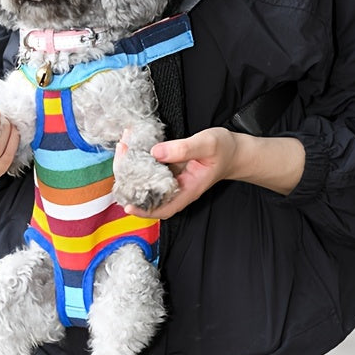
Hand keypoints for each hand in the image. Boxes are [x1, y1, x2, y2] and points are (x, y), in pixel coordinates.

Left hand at [116, 127, 304, 218]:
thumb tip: (155, 152)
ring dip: (130, 165)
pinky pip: (148, 168)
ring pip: (144, 180)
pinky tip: (132, 144)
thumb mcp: (207, 144)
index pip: (163, 209)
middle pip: (147, 193)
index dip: (144, 211)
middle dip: (130, 177)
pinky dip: (137, 158)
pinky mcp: (166, 169)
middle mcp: (175, 189)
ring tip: (123, 145)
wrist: (232, 151)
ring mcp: (170, 180)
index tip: (128, 206)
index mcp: (187, 190)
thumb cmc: (223, 150)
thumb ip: (183, 149)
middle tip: (122, 153)